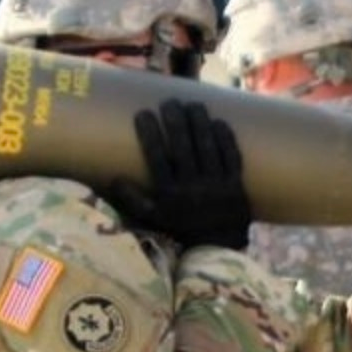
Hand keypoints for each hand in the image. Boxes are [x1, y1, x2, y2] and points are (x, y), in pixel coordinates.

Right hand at [106, 100, 252, 249]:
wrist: (218, 249)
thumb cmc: (182, 230)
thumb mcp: (154, 219)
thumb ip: (133, 200)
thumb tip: (114, 178)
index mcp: (170, 195)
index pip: (157, 158)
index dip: (149, 134)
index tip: (143, 113)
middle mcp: (192, 188)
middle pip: (183, 147)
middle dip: (175, 121)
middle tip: (169, 102)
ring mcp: (217, 186)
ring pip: (207, 147)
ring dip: (200, 123)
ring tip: (193, 103)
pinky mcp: (237, 185)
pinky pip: (231, 157)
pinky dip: (225, 139)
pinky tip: (219, 121)